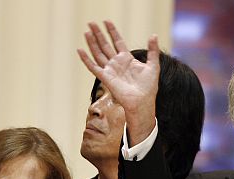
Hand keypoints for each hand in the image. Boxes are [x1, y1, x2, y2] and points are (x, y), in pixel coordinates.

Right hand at [78, 21, 158, 143]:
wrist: (142, 101)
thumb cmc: (149, 87)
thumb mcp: (153, 65)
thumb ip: (153, 50)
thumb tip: (153, 35)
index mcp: (127, 59)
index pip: (117, 41)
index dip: (112, 31)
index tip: (106, 21)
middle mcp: (117, 63)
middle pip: (105, 45)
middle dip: (98, 34)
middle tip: (91, 23)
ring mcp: (110, 70)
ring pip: (98, 53)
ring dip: (92, 42)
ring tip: (87, 31)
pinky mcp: (105, 77)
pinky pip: (93, 67)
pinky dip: (86, 59)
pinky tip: (80, 50)